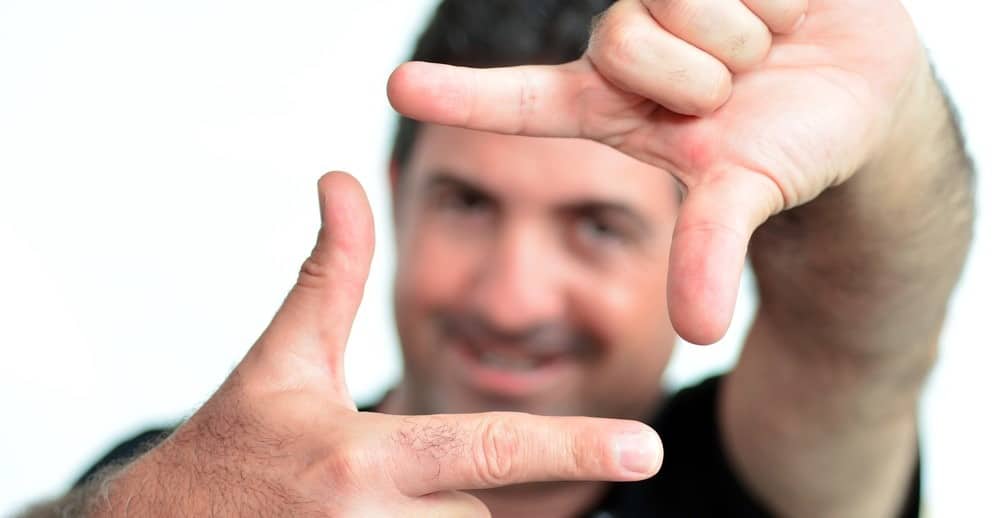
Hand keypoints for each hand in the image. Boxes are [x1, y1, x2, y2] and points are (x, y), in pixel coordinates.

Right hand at [96, 173, 661, 516]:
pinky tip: (354, 514)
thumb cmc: (232, 446)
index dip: (574, 447)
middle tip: (373, 475)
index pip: (489, 448)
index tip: (647, 449)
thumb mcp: (281, 361)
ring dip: (430, 513)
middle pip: (481, 503)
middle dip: (451, 482)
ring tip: (354, 502)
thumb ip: (328, 273)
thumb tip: (343, 180)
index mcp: (361, 461)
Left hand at [387, 0, 924, 343]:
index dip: (463, 96)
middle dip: (697, 79)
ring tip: (765, 51)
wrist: (858, 91)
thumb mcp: (741, 197)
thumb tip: (701, 329)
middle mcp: (624, 43)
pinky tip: (786, 11)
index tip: (400, 88)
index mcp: (609, 106)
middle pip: (623, 40)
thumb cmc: (785, 145)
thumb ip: (708, 251)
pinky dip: (777, 0)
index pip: (521, 100)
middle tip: (736, 90)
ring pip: (677, 2)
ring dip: (741, 38)